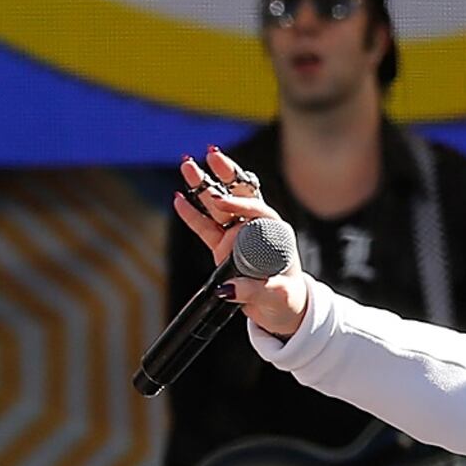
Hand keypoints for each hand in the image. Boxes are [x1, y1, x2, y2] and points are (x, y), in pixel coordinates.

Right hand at [172, 149, 316, 339]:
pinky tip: (178, 199)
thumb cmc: (287, 298)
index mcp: (274, 231)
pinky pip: (205, 228)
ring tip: (187, 165)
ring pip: (217, 207)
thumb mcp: (275, 294)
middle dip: (225, 174)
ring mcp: (237, 236)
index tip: (222, 201)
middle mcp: (255, 228)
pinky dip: (192, 215)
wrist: (281, 310)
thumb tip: (227, 288)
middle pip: (238, 195)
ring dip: (202, 186)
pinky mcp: (222, 247)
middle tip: (211, 154)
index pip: (258, 209)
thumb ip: (252, 290)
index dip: (241, 203)